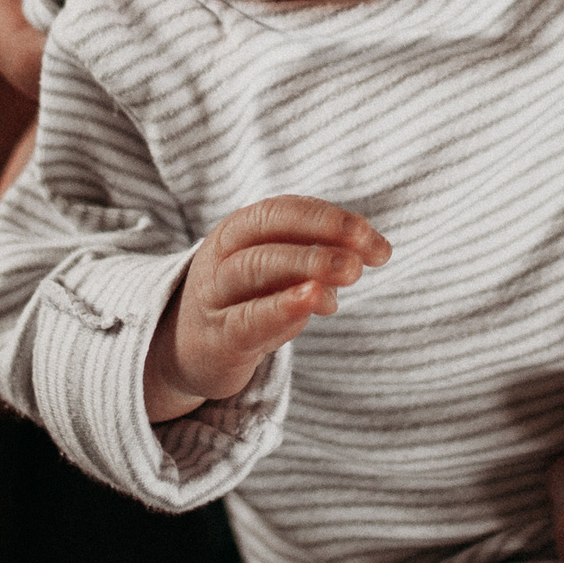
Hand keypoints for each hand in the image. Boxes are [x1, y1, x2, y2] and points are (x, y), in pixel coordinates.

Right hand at [148, 196, 391, 421]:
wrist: (190, 351)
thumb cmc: (247, 301)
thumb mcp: (280, 273)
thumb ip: (318, 259)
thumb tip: (372, 252)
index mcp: (241, 229)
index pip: (285, 211)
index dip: (331, 220)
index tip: (373, 239)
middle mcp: (223, 255)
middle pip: (271, 232)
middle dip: (323, 237)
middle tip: (364, 256)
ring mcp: (214, 296)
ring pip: (256, 267)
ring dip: (308, 265)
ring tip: (351, 272)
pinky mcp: (217, 339)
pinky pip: (248, 319)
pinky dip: (283, 307)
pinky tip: (314, 301)